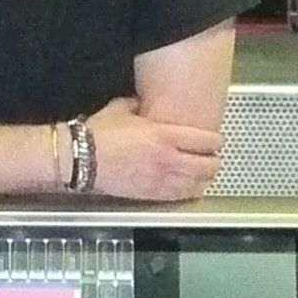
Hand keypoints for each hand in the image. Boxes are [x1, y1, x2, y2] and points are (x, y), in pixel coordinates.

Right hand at [85, 97, 219, 200]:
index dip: (216, 140)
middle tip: (212, 157)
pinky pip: (181, 197)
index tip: (216, 139)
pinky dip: (190, 192)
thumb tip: (143, 100)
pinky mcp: (151, 194)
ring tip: (204, 174)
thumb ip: (139, 104)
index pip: (206, 141)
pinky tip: (190, 188)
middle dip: (214, 161)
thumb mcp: (122, 108)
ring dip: (205, 179)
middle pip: (208, 165)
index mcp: (165, 136)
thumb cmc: (99, 134)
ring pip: (198, 184)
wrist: (82, 159)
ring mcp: (161, 180)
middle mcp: (168, 159)